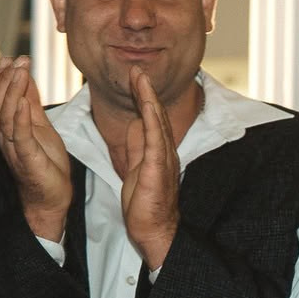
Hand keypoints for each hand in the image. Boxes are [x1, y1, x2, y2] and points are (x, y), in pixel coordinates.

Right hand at [0, 56, 71, 239]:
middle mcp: (6, 137)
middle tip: (18, 60)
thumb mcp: (41, 126)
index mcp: (8, 128)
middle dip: (7, 79)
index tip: (11, 58)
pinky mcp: (27, 159)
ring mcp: (14, 148)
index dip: (2, 78)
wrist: (51, 198)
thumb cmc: (45, 164)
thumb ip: (31, 102)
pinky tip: (22, 102)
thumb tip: (25, 76)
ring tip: (20, 72)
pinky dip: (20, 118)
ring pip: (5, 116)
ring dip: (12, 91)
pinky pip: (20, 136)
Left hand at [117, 68, 181, 267]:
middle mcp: (165, 150)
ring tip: (140, 77)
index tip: (134, 77)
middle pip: (155, 114)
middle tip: (137, 68)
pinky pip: (155, 137)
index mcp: (158, 150)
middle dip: (145, 89)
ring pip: (156, 121)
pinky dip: (150, 117)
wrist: (154, 229)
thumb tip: (134, 124)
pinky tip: (146, 103)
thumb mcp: (136, 167)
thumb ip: (137, 145)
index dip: (143, 97)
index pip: (150, 118)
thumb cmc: (145, 204)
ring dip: (148, 97)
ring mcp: (164, 157)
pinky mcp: (158, 166)